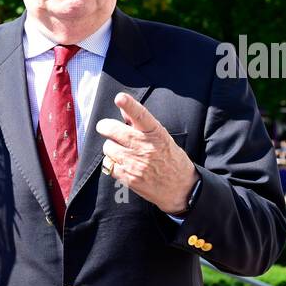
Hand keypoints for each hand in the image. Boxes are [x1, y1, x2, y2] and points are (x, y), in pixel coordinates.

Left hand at [95, 92, 198, 214]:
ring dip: (111, 147)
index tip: (120, 98)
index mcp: (156, 134)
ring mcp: (135, 163)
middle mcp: (145, 147)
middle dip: (105, 127)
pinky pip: (108, 165)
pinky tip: (122, 164)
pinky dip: (112, 163)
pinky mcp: (128, 178)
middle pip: (113, 131)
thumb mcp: (161, 137)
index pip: (141, 116)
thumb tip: (123, 107)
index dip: (129, 105)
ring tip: (121, 150)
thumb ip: (140, 123)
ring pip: (108, 147)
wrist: (180, 188)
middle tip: (105, 127)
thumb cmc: (170, 158)